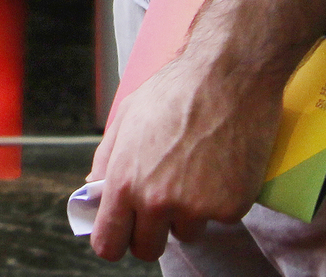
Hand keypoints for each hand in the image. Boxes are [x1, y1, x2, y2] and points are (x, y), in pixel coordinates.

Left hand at [85, 37, 283, 261]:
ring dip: (187, 214)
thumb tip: (94, 190)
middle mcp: (157, 202)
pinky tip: (221, 165)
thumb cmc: (175, 90)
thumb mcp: (126, 117)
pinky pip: (219, 219)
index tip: (122, 234)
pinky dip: (220, 200)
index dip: (114, 241)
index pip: (108, 243)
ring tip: (196, 171)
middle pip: (147, 249)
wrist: (228, 75)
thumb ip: (107, 160)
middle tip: (162, 206)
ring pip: (185, 233)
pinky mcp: (230, 208)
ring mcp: (195, 208)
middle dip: (150, 233)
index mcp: (124, 181)